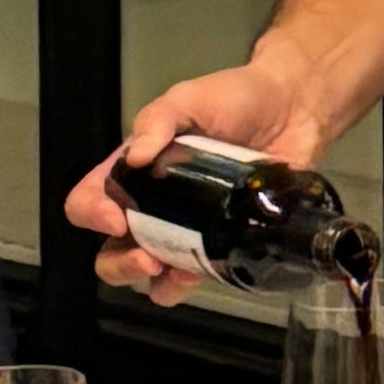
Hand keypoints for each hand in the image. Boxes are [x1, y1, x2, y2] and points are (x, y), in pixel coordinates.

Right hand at [65, 44, 325, 303]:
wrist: (295, 109)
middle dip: (119, 264)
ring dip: (151, 282)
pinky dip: (184, 285)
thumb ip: (160, 118)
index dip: (90, 213)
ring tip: (172, 271)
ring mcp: (185, 231)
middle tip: (146, 259)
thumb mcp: (190, 97)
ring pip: (147, 274)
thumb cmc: (236, 98)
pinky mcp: (220, 245)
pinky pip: (190, 278)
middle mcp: (152, 206)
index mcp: (134, 170)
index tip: (115, 217)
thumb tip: (136, 156)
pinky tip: (198, 274)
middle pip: (111, 250)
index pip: (89, 198)